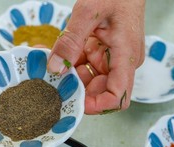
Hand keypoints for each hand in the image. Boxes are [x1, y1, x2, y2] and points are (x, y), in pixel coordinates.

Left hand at [47, 0, 145, 114]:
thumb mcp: (87, 12)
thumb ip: (70, 42)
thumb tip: (55, 69)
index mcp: (125, 57)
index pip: (117, 97)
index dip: (96, 106)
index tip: (72, 101)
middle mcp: (120, 63)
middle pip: (98, 91)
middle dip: (74, 89)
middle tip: (51, 81)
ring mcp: (111, 59)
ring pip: (87, 80)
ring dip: (67, 75)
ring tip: (47, 63)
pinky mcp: (101, 53)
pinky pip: (83, 66)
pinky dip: (68, 63)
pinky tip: (52, 55)